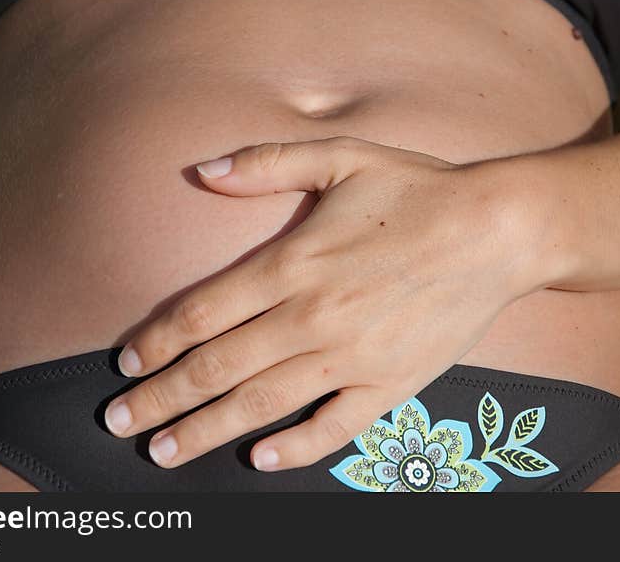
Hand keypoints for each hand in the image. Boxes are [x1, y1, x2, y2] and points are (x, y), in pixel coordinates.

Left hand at [104, 136, 548, 470]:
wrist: (500, 232)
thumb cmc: (418, 190)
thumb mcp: (341, 158)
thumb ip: (266, 162)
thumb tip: (202, 170)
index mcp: (293, 264)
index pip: (200, 314)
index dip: (155, 342)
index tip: (125, 364)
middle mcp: (312, 317)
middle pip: (216, 368)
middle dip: (160, 399)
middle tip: (118, 422)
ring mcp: (352, 357)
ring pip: (261, 404)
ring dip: (206, 431)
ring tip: (164, 452)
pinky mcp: (391, 384)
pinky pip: (334, 428)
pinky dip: (295, 449)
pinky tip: (261, 461)